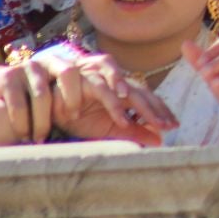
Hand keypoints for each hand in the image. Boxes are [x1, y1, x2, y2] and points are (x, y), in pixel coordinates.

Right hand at [49, 66, 164, 146]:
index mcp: (122, 89)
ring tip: (153, 120)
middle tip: (167, 126)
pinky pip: (102, 90)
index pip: (148, 98)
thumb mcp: (107, 128)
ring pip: (126, 89)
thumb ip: (132, 132)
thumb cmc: (78, 115)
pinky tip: (121, 119)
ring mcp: (100, 76)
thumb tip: (159, 141)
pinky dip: (113, 105)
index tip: (174, 126)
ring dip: (141, 105)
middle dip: (156, 110)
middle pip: (142, 93)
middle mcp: (115, 80)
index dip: (161, 111)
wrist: (44, 105)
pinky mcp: (84, 78)